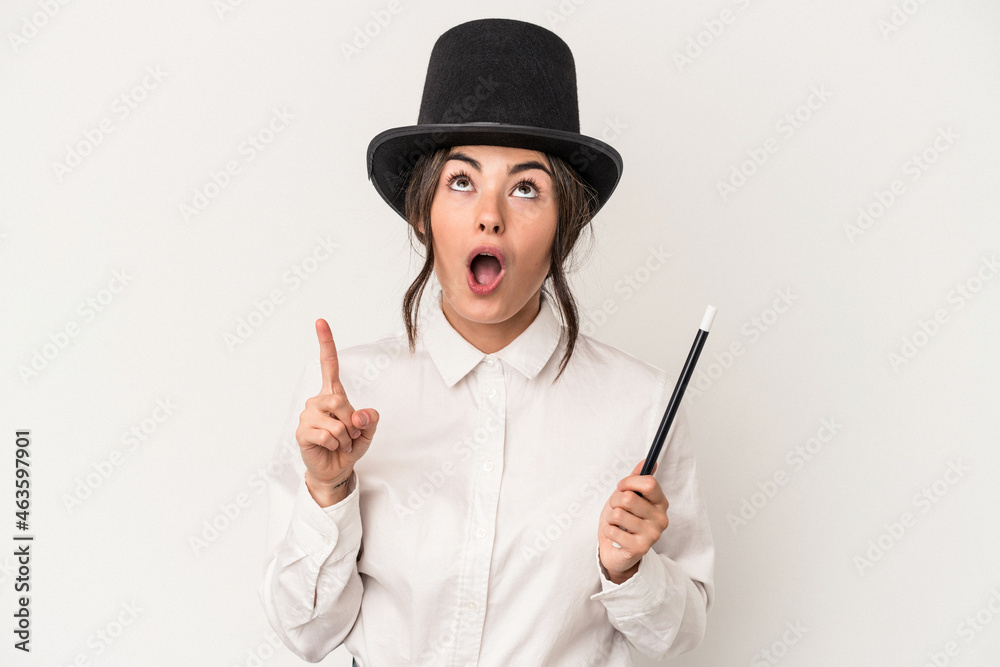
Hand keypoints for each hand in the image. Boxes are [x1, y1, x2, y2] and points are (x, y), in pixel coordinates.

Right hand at [294, 319, 378, 505]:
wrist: (336, 469)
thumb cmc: (349, 445)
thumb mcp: (368, 431)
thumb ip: (370, 420)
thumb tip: (360, 414)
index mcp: (333, 394)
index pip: (328, 365)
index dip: (325, 343)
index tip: (320, 322)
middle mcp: (317, 401)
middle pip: (340, 400)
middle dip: (353, 422)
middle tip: (351, 433)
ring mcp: (307, 415)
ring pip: (336, 421)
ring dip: (346, 436)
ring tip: (341, 442)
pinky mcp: (302, 432)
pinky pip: (328, 435)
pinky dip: (337, 444)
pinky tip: (331, 447)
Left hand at [598, 461, 669, 583]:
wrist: (616, 550)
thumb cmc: (623, 520)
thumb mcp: (629, 496)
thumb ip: (637, 479)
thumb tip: (649, 461)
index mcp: (661, 503)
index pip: (649, 483)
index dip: (629, 482)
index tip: (621, 487)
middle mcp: (661, 519)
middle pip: (629, 498)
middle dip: (615, 501)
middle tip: (616, 509)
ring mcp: (652, 535)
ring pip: (618, 514)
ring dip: (610, 518)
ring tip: (617, 524)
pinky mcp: (640, 548)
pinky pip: (612, 530)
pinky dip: (608, 531)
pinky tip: (616, 535)